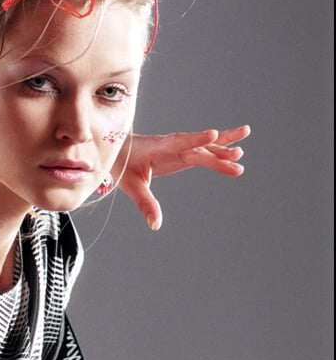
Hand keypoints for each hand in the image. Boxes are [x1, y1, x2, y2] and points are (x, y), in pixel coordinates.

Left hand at [118, 125, 249, 230]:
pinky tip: (237, 148)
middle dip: (216, 153)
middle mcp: (172, 144)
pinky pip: (204, 150)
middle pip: (197, 149)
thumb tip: (155, 225)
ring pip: (204, 147)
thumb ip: (145, 204)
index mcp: (158, 147)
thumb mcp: (131, 186)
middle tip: (237, 157)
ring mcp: (180, 147)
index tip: (213, 134)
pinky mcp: (184, 152)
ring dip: (223, 147)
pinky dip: (220, 148)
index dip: (196, 139)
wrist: (118, 150)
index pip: (179, 143)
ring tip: (242, 147)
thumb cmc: (122, 165)